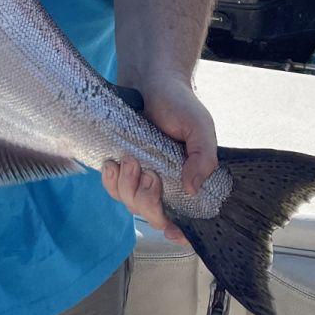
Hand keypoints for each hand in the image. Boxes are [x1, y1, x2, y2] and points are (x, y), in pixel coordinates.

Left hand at [100, 78, 218, 242]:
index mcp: (189, 180)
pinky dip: (111, 179)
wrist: (152, 81)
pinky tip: (113, 163)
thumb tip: (192, 188)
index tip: (174, 232)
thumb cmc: (179, 104)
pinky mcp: (121, 167)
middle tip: (150, 174)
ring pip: (131, 202)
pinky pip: (112, 187)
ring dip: (128, 186)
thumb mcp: (200, 128)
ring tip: (131, 159)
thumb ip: (203, 158)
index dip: (181, 233)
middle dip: (148, 200)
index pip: (188, 219)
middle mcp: (165, 184)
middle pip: (154, 215)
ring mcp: (141, 177)